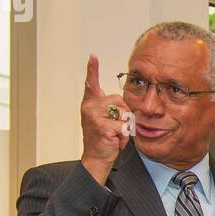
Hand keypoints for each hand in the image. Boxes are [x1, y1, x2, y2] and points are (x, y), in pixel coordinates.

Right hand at [80, 55, 131, 183]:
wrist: (96, 159)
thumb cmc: (103, 140)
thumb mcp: (105, 121)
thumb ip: (111, 109)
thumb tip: (125, 106)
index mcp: (90, 103)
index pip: (91, 83)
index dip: (92, 69)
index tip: (93, 56)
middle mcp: (89, 107)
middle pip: (119, 100)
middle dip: (124, 115)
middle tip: (116, 128)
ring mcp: (94, 116)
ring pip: (123, 113)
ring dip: (125, 126)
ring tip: (115, 135)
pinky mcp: (102, 127)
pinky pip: (123, 126)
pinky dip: (124, 136)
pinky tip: (115, 141)